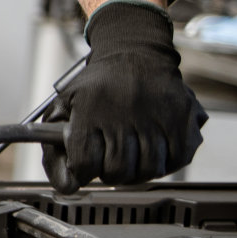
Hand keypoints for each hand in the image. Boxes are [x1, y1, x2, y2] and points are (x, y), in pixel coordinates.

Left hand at [42, 0, 206, 191]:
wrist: (133, 51)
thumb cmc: (97, 84)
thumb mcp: (64, 106)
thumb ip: (55, 149)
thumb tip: (66, 186)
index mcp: (90, 111)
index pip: (85, 162)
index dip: (83, 170)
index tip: (84, 166)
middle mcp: (124, 114)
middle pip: (118, 170)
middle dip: (110, 173)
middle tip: (110, 161)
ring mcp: (156, 117)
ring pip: (149, 170)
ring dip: (138, 171)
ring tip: (131, 157)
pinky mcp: (182, 119)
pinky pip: (176, 160)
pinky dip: (164, 163)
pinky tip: (152, 151)